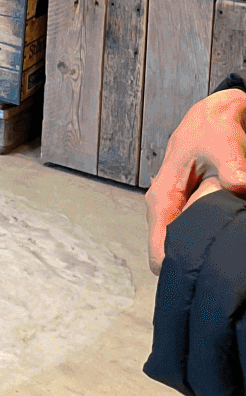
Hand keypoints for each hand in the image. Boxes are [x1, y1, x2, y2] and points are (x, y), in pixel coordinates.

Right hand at [148, 87, 245, 272]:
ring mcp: (176, 209)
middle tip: (212, 275)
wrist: (214, 114)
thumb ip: (231, 166)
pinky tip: (222, 246)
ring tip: (217, 264)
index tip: (194, 280)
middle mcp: (164, 207)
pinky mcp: (189, 208)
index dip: (173, 268)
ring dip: (196, 255)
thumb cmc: (212, 127)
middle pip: (168, 251)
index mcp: (162, 198)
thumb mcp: (222, 143)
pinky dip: (203, 244)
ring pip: (179, 244)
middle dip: (187, 266)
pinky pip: (191, 235)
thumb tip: (240, 186)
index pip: (159, 247)